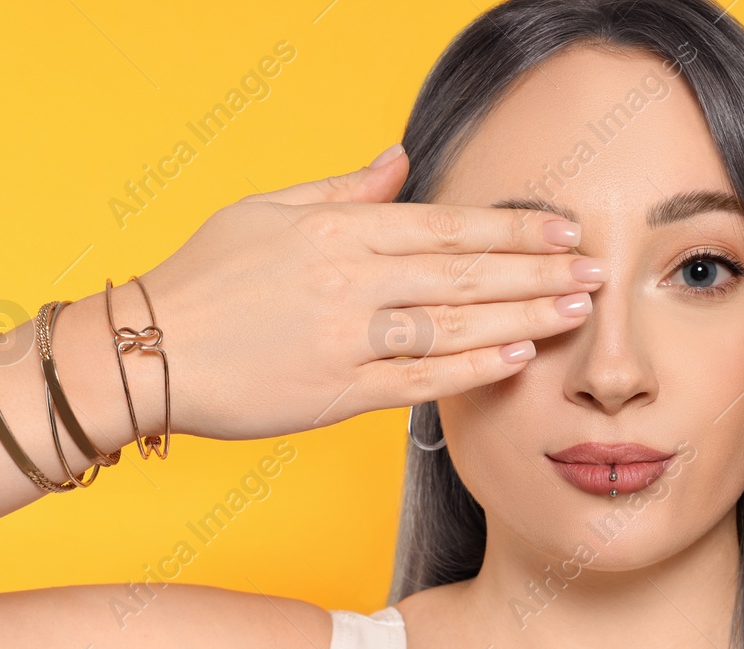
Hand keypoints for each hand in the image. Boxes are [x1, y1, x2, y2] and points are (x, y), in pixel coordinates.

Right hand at [133, 144, 601, 441]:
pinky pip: (419, 380)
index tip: (561, 228)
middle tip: (596, 269)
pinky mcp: (337, 393)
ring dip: (522, 316)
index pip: (445, 225)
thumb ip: (342, 189)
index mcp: (337, 232)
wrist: (147, 352)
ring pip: (454, 326)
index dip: (511, 227)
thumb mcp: (267, 212)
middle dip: (537, 270)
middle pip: (464, 273)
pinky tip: (517, 357)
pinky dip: (472, 370)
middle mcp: (351, 282)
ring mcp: (346, 339)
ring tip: (577, 312)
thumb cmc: (203, 279)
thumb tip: (400, 161)